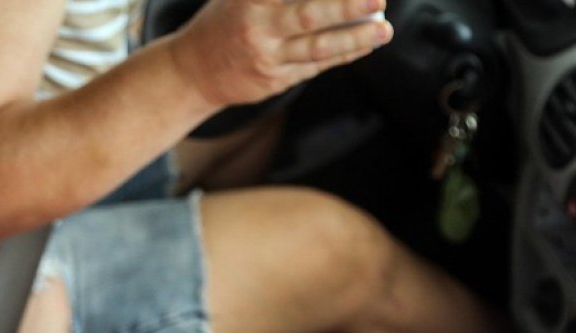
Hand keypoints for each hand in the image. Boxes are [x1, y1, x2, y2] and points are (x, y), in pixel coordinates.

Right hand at [166, 0, 392, 107]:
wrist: (192, 71)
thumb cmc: (223, 22)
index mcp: (250, 0)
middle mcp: (259, 29)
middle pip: (309, 17)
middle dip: (346, 6)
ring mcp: (267, 58)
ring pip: (317, 49)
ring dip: (354, 39)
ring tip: (383, 29)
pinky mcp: (275, 81)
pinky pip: (315, 67)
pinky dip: (342, 56)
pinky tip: (364, 45)